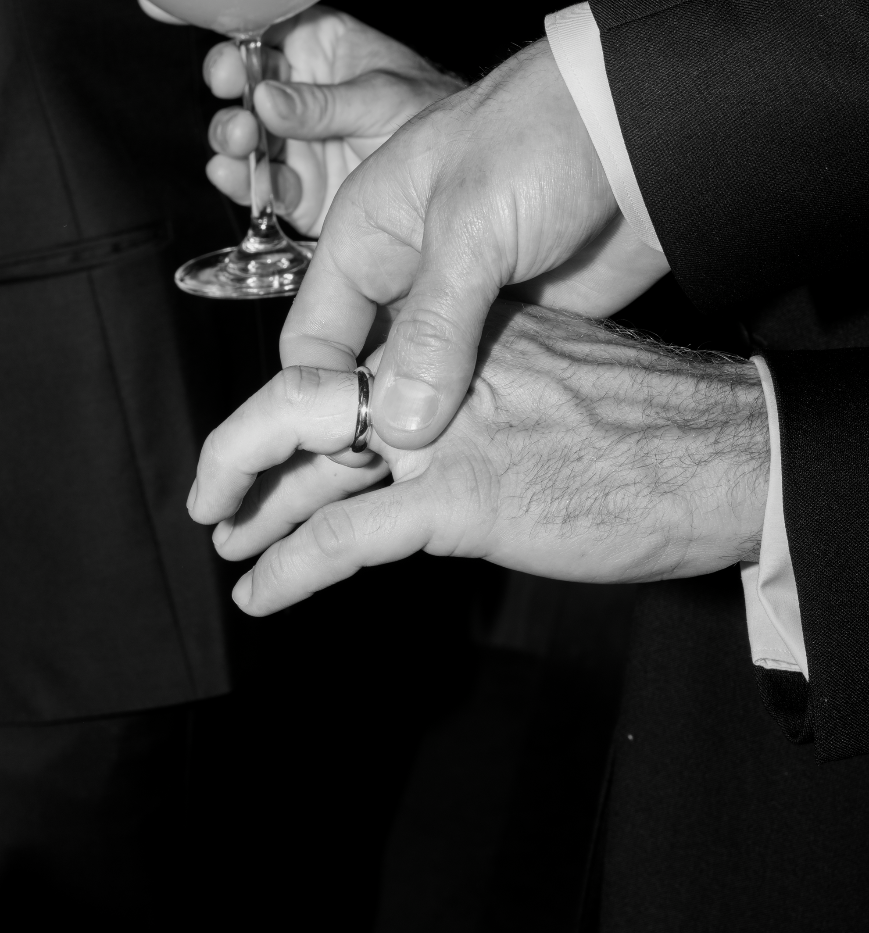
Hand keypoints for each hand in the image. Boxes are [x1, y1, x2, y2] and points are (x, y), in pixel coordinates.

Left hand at [189, 304, 768, 615]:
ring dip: (255, 511)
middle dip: (241, 449)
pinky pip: (346, 537)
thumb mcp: (551, 378)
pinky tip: (263, 592)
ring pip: (308, 462)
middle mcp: (437, 375)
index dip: (293, 409)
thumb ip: (481, 392)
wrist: (722, 451)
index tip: (272, 444)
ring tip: (227, 543)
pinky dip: (291, 567)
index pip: (347, 368)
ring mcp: (444, 434)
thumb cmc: (653, 424)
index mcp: (456, 339)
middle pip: (303, 401)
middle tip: (210, 496)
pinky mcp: (461, 498)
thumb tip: (440, 431)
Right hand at [204, 7, 463, 233]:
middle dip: (230, 88)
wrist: (459, 177)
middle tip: (234, 93)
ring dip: (232, 137)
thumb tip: (266, 100)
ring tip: (241, 141)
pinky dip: (244, 184)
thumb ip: (323, 103)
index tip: (223, 48)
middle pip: (243, 81)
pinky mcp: (297, 189)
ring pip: (244, 135)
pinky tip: (237, 176)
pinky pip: (260, 186)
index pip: (266, 26)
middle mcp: (297, 91)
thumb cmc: (429, 114)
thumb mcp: (381, 97)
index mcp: (319, 47)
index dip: (237, 32)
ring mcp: (293, 141)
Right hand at [281, 38, 669, 449]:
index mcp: (364, 238)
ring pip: (424, 391)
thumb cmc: (543, 137)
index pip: (312, 339)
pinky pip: (481, 391)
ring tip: (445, 476)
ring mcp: (459, 310)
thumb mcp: (473, 225)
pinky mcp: (513, 333)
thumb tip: (398, 427)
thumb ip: (433, 328)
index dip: (320, 394)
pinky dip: (483, 422)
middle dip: (375, 423)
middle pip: (362, 374)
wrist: (644, 129)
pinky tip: (493, 453)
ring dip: (435, 429)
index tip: (351, 445)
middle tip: (401, 473)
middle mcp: (403, 280)